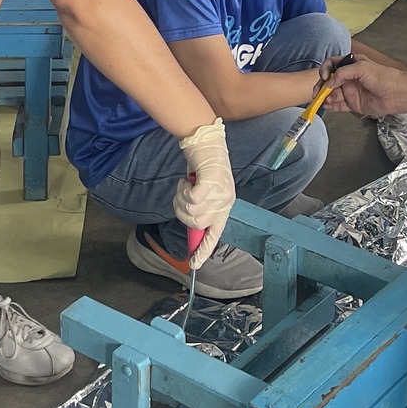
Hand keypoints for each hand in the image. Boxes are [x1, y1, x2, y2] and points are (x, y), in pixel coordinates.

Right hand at [174, 119, 235, 266]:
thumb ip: (200, 210)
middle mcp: (225, 202)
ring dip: (181, 198)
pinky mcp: (212, 182)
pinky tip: (187, 180)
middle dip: (182, 211)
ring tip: (186, 186)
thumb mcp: (203, 192)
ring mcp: (221, 193)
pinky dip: (183, 189)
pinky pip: (191, 198)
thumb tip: (192, 231)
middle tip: (182, 195)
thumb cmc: (202, 168)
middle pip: (196, 223)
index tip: (194, 264)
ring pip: (192, 211)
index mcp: (225, 207)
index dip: (204, 250)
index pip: (215, 234)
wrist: (205, 142)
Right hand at [326, 60, 406, 117]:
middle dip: (321, 86)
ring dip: (325, 97)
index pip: (332, 64)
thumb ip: (343, 73)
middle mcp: (349, 78)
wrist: (396, 93)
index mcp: (351, 65)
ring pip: (332, 94)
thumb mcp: (361, 68)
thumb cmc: (382, 77)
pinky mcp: (353, 104)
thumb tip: (329, 82)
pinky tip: (327, 105)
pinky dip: (331, 106)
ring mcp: (350, 91)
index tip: (325, 77)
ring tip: (323, 100)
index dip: (325, 70)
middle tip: (317, 92)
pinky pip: (338, 105)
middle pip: (329, 81)